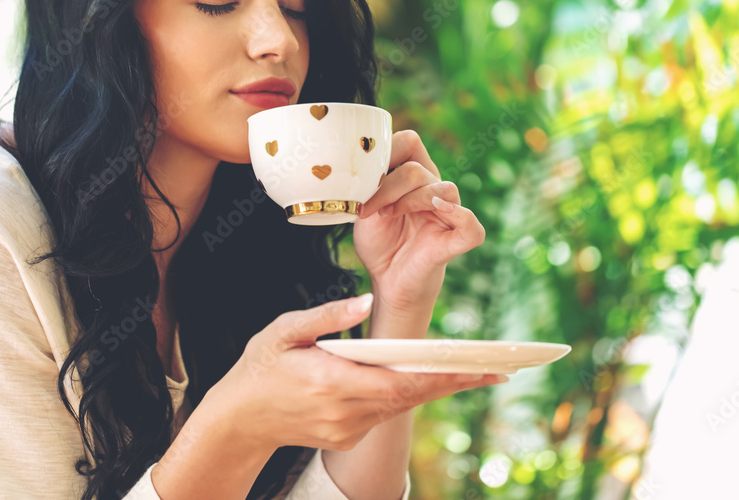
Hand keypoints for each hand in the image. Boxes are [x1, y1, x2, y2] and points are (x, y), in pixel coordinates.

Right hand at [205, 294, 505, 452]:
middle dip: (456, 380)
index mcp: (332, 381)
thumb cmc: (259, 367)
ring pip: (402, 405)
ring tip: (472, 367)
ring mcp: (347, 430)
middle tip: (501, 367)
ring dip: (433, 386)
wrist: (237, 421)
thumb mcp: (282, 331)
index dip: (446, 375)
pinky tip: (423, 376)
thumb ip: (326, 315)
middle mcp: (346, 412)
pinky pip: (384, 412)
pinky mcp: (347, 438)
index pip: (402, 380)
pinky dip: (404, 393)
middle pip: (413, 395)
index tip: (485, 369)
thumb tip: (365, 300)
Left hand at [353, 130, 485, 312]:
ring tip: (387, 215)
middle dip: (387, 187)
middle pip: (417, 169)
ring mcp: (449, 215)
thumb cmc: (379, 242)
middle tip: (368, 209)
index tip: (363, 177)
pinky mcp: (457, 241)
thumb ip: (368, 183)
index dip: (386, 152)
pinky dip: (459, 214)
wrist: (386, 281)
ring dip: (411, 200)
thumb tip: (360, 159)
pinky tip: (437, 210)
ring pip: (443, 189)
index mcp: (414, 178)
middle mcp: (434, 190)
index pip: (409, 142)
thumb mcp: (365, 208)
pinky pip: (471, 225)